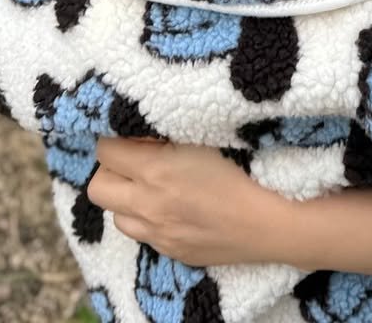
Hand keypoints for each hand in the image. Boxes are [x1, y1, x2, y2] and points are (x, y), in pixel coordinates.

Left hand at [89, 139, 371, 276]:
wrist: (272, 221)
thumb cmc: (248, 167)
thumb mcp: (208, 135)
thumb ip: (174, 129)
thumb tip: (149, 119)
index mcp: (156, 170)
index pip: (106, 150)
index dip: (115, 136)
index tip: (134, 130)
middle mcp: (149, 205)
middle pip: (98, 187)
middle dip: (112, 169)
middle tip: (136, 157)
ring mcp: (158, 233)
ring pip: (116, 215)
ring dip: (128, 197)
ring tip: (154, 184)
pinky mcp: (171, 251)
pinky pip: (142, 234)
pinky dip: (148, 218)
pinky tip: (174, 206)